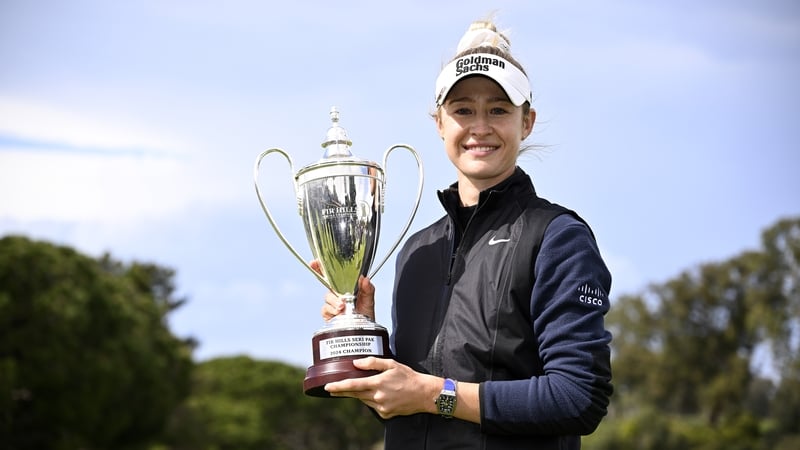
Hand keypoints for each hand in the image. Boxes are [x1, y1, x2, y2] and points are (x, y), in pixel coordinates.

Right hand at [312, 260, 375, 320]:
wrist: (363, 329)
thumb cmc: (365, 313)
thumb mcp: (369, 299)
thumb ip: (368, 288)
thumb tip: (365, 279)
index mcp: (345, 286)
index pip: (333, 274)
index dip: (322, 267)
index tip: (315, 262)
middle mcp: (337, 293)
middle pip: (326, 282)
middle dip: (325, 281)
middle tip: (333, 283)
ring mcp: (332, 303)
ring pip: (327, 297)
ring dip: (334, 301)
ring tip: (342, 307)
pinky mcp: (328, 314)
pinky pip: (325, 309)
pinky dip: (332, 310)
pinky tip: (338, 313)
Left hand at [324, 357, 438, 418]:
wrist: (424, 394)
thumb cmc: (408, 377)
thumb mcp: (392, 364)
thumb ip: (373, 363)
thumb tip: (356, 363)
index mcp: (378, 383)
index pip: (353, 385)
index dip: (338, 387)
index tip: (327, 387)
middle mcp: (378, 397)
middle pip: (354, 394)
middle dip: (342, 392)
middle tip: (332, 390)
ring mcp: (381, 407)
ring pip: (364, 400)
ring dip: (359, 394)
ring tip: (361, 387)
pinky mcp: (385, 414)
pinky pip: (373, 407)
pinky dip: (371, 400)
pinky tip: (379, 394)